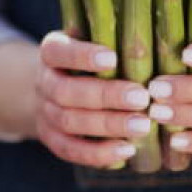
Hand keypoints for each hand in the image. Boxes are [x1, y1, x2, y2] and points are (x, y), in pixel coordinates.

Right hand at [35, 31, 152, 167]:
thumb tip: (147, 38)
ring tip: (143, 126)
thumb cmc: (87, 58)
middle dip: (106, 96)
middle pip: (66, 91)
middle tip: (142, 98)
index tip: (113, 58)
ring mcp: (44, 112)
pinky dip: (98, 153)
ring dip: (108, 125)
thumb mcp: (91, 40)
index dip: (82, 56)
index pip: (58, 51)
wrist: (54, 88)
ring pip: (69, 122)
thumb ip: (111, 38)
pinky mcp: (51, 139)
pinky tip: (127, 150)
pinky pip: (70, 150)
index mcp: (51, 52)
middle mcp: (44, 82)